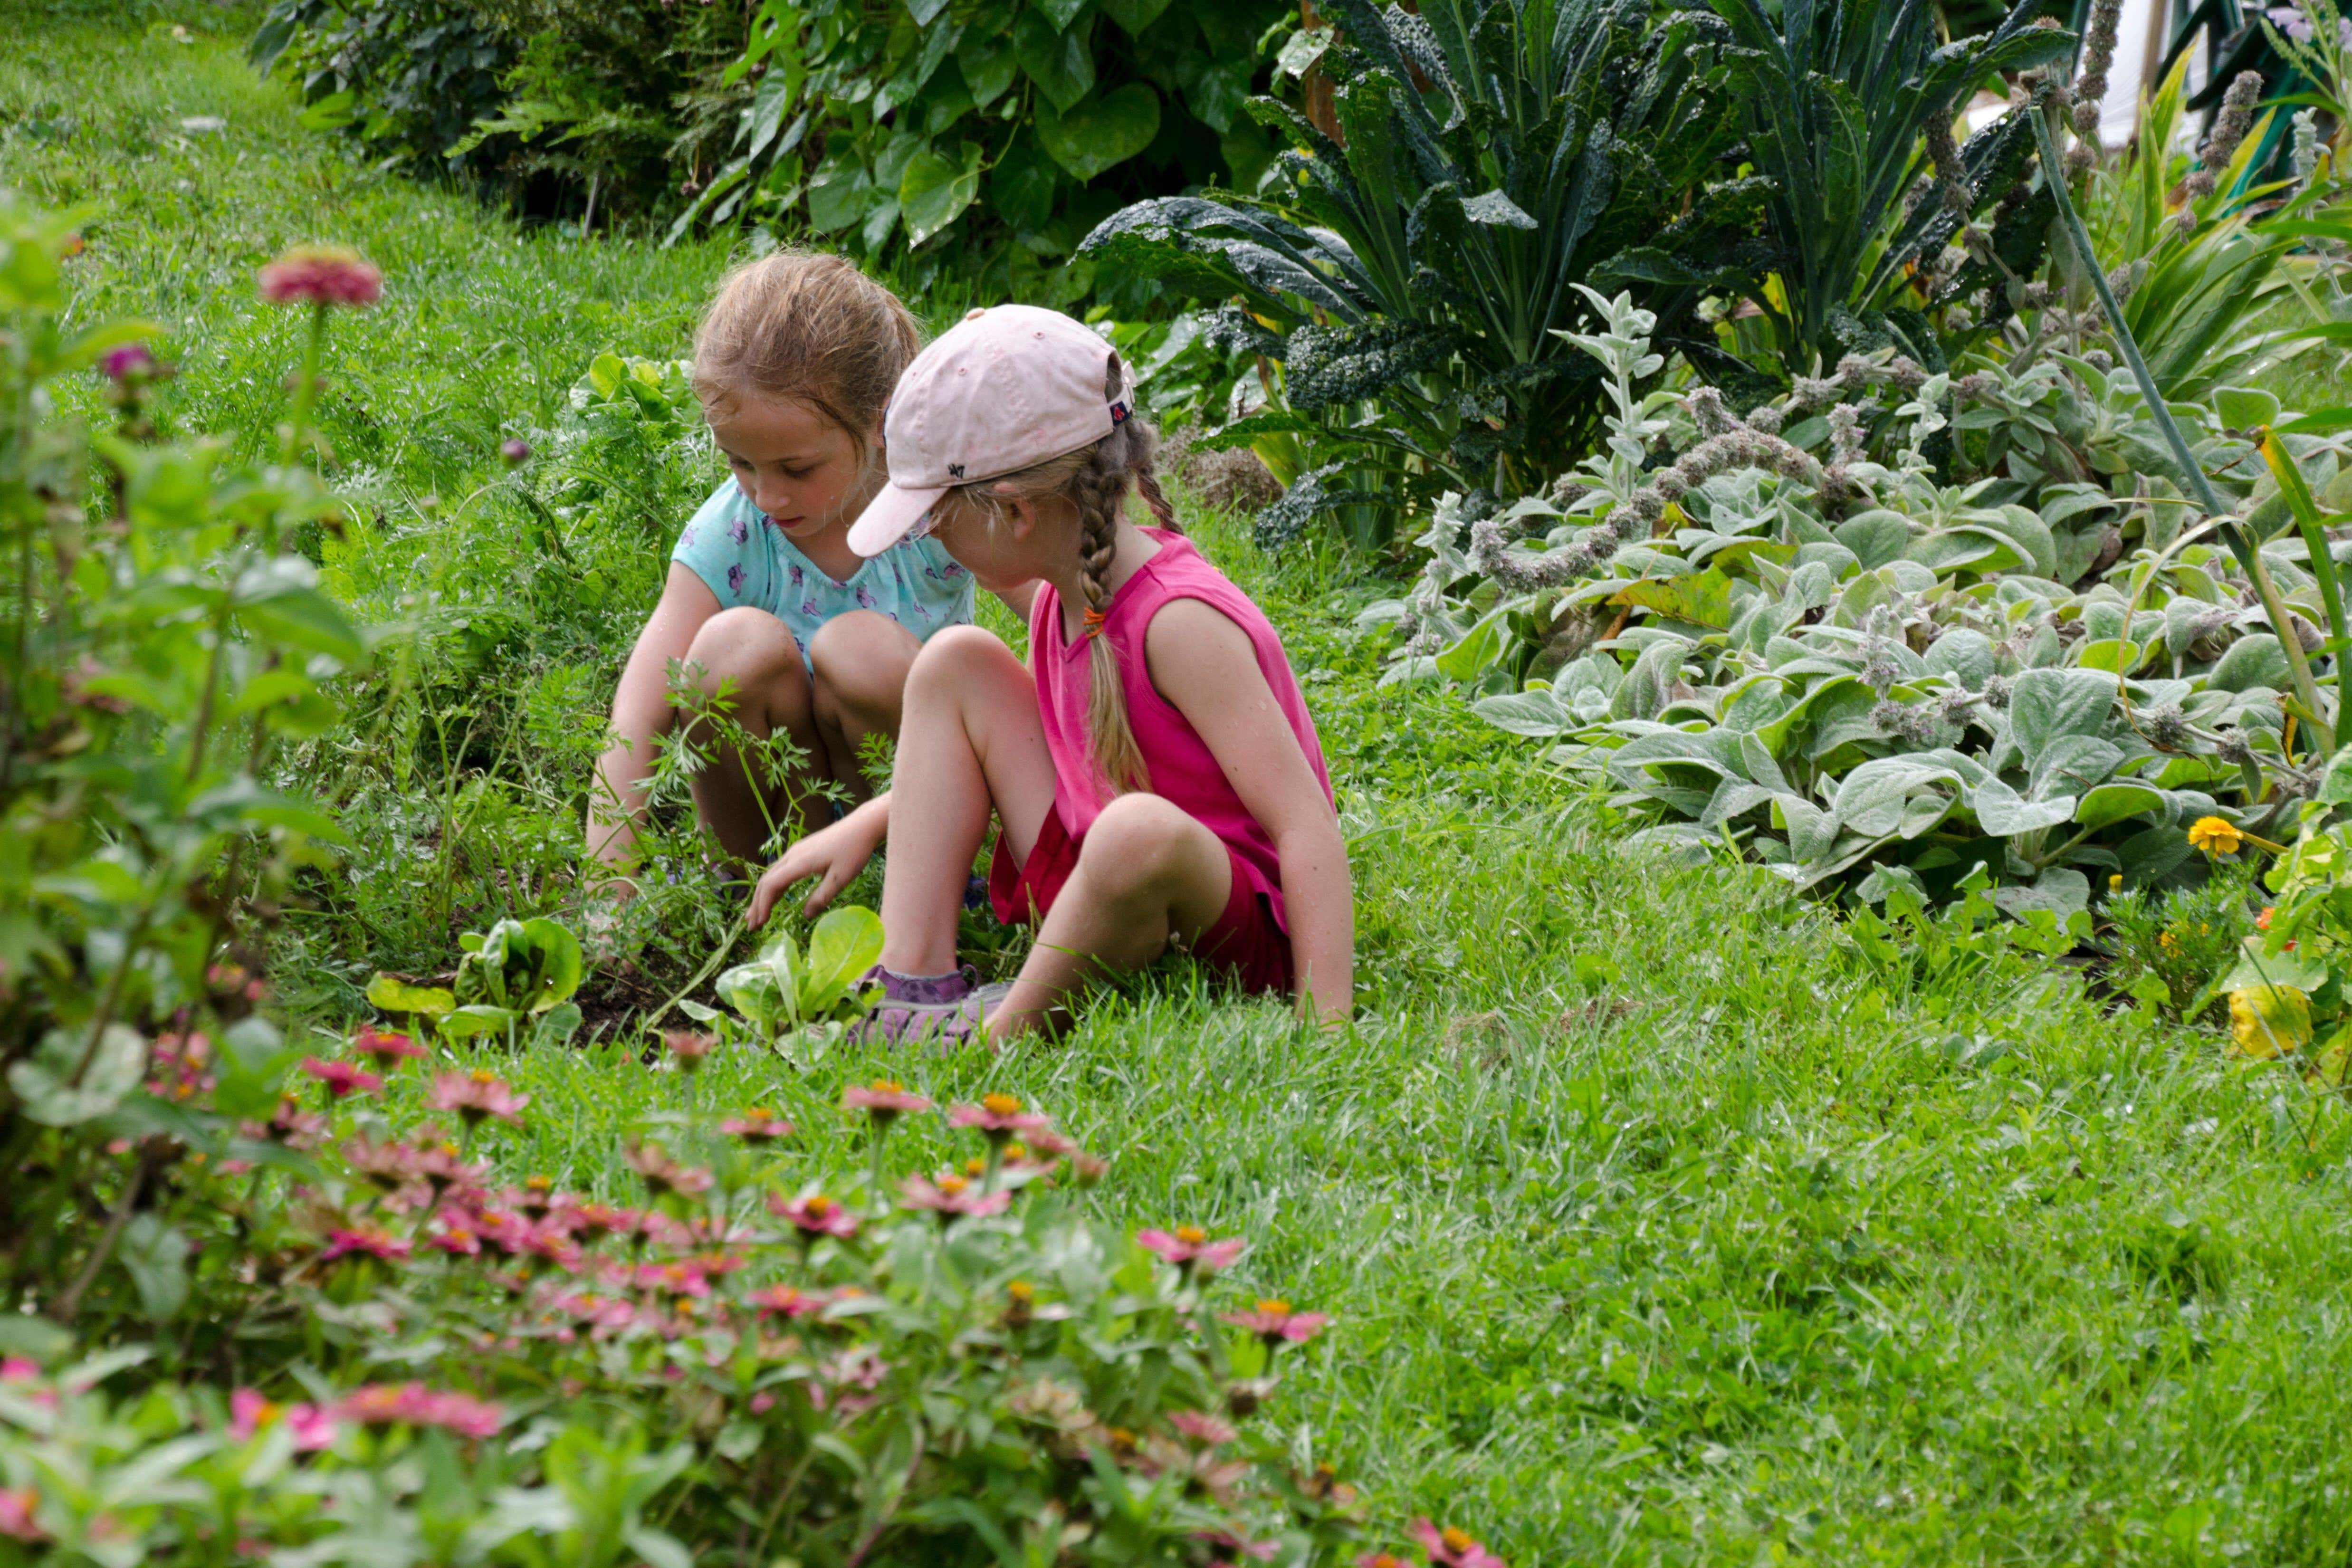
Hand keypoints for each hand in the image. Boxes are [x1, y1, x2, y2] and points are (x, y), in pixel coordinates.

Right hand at [748, 808, 884, 928]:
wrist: (861, 826)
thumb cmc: (854, 851)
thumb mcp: (841, 878)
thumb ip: (821, 897)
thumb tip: (805, 916)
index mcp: (799, 862)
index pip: (771, 885)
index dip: (763, 905)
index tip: (760, 923)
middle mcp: (792, 855)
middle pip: (766, 880)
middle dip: (757, 904)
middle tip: (752, 926)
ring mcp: (796, 851)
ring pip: (772, 875)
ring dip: (763, 896)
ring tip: (758, 916)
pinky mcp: (802, 851)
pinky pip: (781, 870)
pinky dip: (774, 887)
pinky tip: (775, 898)